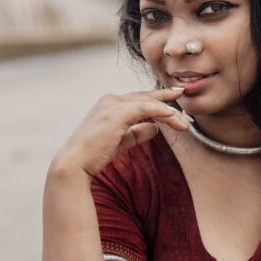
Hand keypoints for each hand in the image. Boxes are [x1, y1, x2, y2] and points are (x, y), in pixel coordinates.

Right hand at [50, 86, 189, 179]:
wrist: (75, 163)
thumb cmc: (94, 155)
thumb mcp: (120, 141)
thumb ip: (136, 133)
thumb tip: (155, 127)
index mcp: (109, 105)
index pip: (139, 99)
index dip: (158, 99)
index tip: (175, 98)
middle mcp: (110, 100)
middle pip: (146, 97)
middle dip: (167, 100)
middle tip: (185, 101)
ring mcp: (113, 104)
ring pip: (149, 103)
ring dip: (169, 112)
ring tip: (184, 122)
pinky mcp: (117, 113)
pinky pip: (146, 108)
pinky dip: (162, 112)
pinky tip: (174, 117)